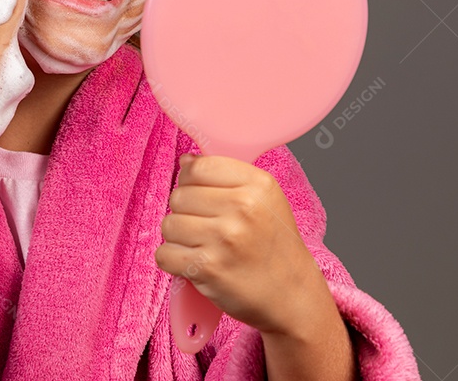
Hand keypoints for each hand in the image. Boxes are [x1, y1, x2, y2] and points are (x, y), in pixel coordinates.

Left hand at [155, 153, 323, 335]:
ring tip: (202, 246)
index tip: (200, 194)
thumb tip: (186, 160)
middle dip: (185, 212)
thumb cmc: (275, 247)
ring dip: (178, 238)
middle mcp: (242, 207)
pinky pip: (164, 254)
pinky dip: (173, 261)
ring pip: (168, 224)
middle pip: (179, 195)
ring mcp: (224, 238)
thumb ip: (226, 175)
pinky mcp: (208, 267)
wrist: (293, 296)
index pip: (198, 167)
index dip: (191, 180)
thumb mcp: (265, 199)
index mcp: (257, 185)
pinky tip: (195, 263)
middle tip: (206, 228)